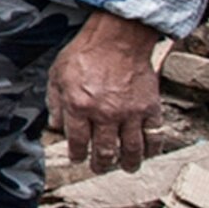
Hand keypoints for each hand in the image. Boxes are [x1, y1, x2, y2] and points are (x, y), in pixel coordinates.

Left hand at [49, 12, 165, 173]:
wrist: (117, 38)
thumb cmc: (85, 53)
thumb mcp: (57, 74)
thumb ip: (54, 102)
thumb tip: (55, 126)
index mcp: (79, 107)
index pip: (78, 142)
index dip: (77, 155)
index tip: (78, 159)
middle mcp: (105, 114)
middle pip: (105, 151)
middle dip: (101, 164)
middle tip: (99, 168)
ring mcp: (130, 113)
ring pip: (131, 149)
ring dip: (128, 163)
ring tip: (126, 168)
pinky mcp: (150, 108)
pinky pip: (154, 136)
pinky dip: (152, 148)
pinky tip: (148, 153)